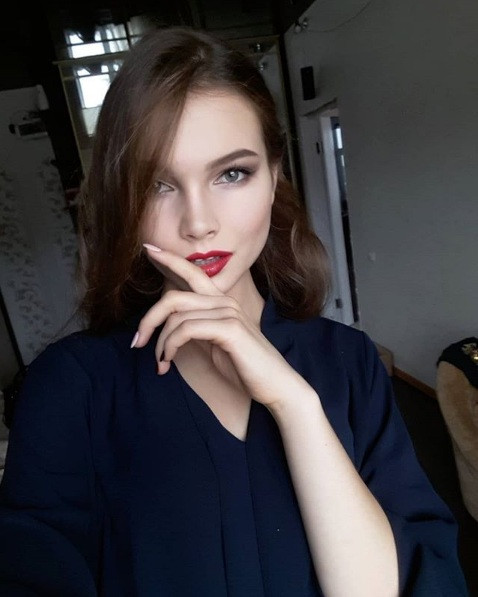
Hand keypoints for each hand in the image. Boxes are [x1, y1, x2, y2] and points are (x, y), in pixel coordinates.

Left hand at [132, 245, 313, 410]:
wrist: (276, 385)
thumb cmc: (246, 367)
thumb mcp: (216, 343)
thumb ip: (197, 328)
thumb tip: (170, 327)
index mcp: (221, 302)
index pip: (192, 273)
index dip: (169, 259)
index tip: (148, 248)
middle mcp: (224, 302)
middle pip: (173, 297)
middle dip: (149, 319)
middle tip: (137, 342)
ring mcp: (228, 313)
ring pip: (176, 316)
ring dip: (160, 342)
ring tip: (160, 362)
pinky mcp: (230, 329)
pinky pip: (186, 329)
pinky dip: (170, 345)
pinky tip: (168, 361)